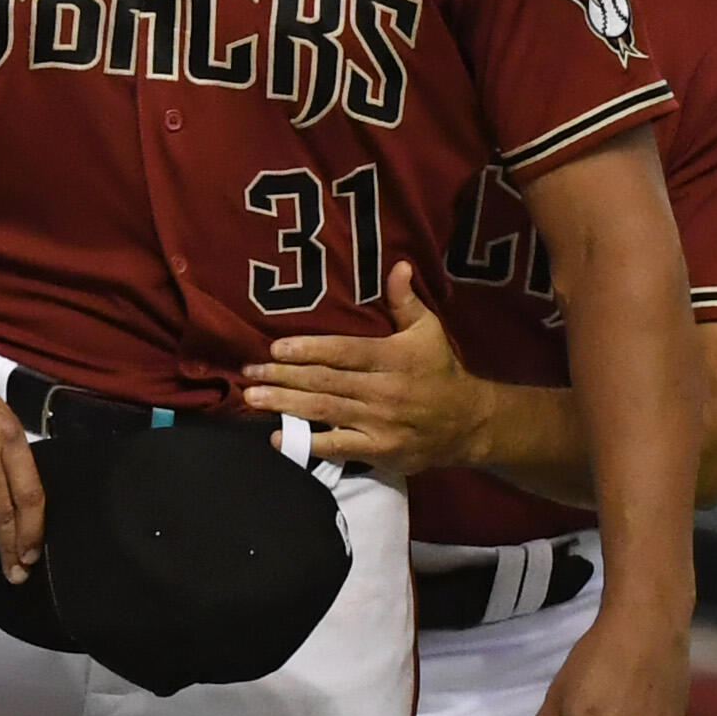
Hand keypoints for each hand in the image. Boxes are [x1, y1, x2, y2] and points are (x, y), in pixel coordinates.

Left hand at [239, 265, 489, 480]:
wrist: (467, 424)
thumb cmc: (439, 372)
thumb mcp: (428, 331)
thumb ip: (406, 301)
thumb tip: (398, 265)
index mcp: (393, 357)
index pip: (345, 351)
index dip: (309, 349)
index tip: (275, 347)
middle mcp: (384, 390)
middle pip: (326, 381)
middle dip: (284, 376)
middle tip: (250, 371)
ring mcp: (380, 423)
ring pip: (325, 411)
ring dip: (285, 404)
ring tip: (253, 397)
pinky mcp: (378, 450)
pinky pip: (337, 446)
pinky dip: (306, 442)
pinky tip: (277, 436)